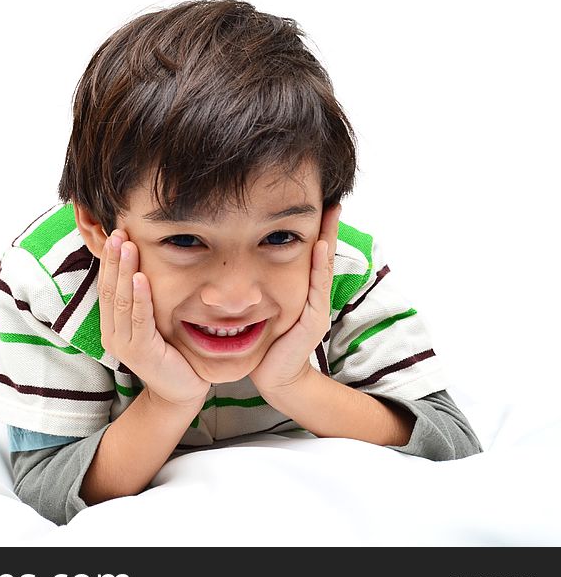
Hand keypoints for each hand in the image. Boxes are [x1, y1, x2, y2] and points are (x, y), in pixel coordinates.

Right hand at [98, 230, 210, 408]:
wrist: (181, 391)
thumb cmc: (171, 355)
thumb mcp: (154, 324)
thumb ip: (144, 302)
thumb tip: (144, 268)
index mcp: (112, 327)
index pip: (106, 288)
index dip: (110, 261)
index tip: (116, 234)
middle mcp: (113, 335)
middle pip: (110, 290)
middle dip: (114, 259)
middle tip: (120, 232)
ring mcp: (124, 345)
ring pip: (122, 300)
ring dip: (124, 270)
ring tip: (128, 246)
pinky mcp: (142, 352)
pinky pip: (139, 318)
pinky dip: (139, 296)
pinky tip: (139, 277)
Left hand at [250, 204, 341, 396]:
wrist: (274, 377)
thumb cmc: (265, 344)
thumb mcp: (263, 309)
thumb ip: (261, 289)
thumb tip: (243, 262)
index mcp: (301, 291)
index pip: (310, 255)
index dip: (315, 230)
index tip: (317, 202)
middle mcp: (313, 296)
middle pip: (323, 255)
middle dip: (328, 227)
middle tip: (333, 199)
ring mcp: (315, 308)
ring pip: (323, 267)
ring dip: (328, 239)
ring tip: (331, 213)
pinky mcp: (311, 320)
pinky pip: (316, 288)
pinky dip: (318, 266)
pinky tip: (319, 246)